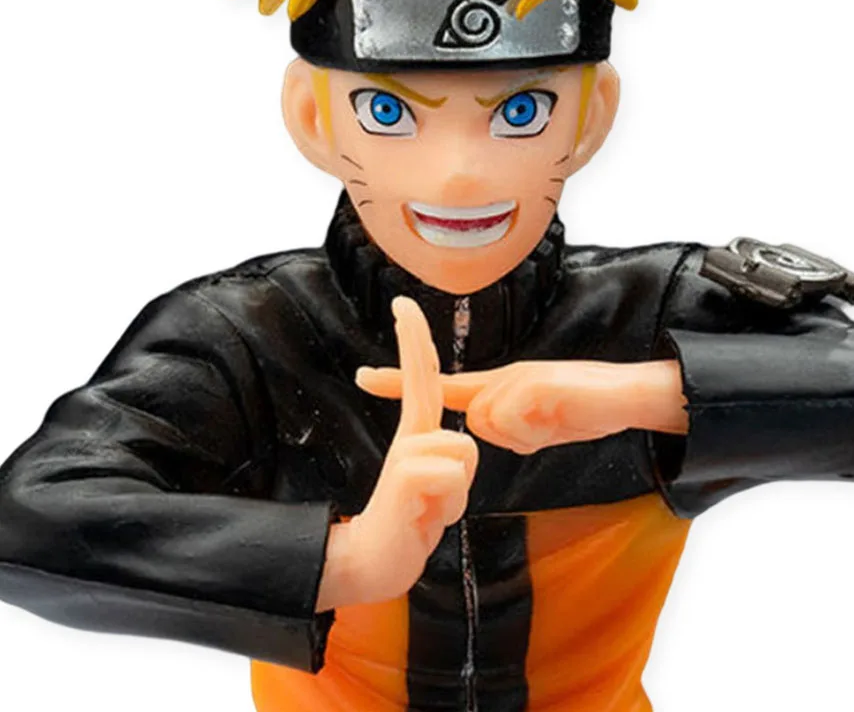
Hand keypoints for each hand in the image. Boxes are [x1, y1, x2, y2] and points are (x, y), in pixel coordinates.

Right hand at [315, 297, 477, 610]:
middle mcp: (409, 438)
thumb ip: (445, 460)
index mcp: (416, 436)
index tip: (403, 304)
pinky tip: (426, 518)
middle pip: (426, 382)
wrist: (376, 563)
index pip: (420, 379)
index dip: (413, 340)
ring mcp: (404, 455)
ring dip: (460, 488)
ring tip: (434, 507)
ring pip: (463, 449)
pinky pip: (453, 475)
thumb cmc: (412, 523)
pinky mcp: (405, 477)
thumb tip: (459, 449)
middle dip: (413, 342)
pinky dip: (451, 503)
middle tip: (401, 303)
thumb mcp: (435, 485)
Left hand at [357, 357, 687, 454]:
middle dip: (505, 423)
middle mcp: (505, 375)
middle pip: (474, 411)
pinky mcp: (536, 383)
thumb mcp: (540, 422)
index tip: (362, 376)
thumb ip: (512, 425)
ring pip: (490, 420)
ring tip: (558, 418)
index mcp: (502, 383)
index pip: (443, 384)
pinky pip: (513, 417)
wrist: (631, 394)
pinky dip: (535, 426)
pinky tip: (561, 415)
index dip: (402, 382)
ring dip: (523, 432)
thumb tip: (488, 433)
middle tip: (536, 411)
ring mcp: (520, 376)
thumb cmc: (588, 408)